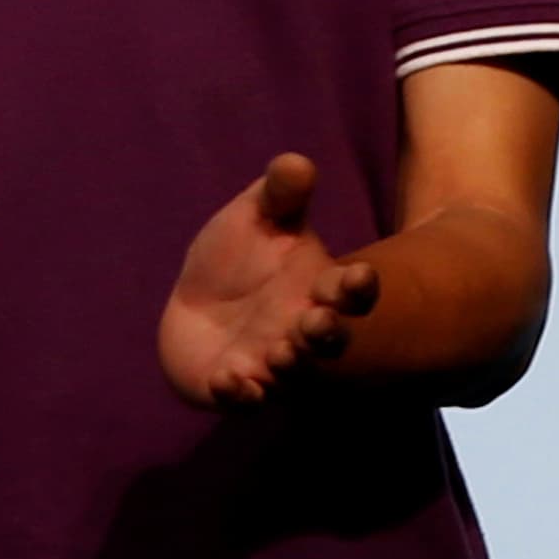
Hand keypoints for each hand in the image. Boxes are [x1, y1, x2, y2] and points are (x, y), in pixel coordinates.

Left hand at [160, 153, 380, 407]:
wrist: (200, 308)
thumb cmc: (240, 258)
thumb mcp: (258, 218)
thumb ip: (279, 194)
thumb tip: (296, 161)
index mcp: (319, 291)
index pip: (351, 291)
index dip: (357, 285)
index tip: (358, 273)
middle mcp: (303, 333)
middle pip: (328, 339)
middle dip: (328, 332)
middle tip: (318, 321)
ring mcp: (271, 363)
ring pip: (290, 373)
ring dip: (287, 366)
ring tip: (278, 353)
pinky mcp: (233, 384)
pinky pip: (242, 397)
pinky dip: (239, 393)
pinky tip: (229, 380)